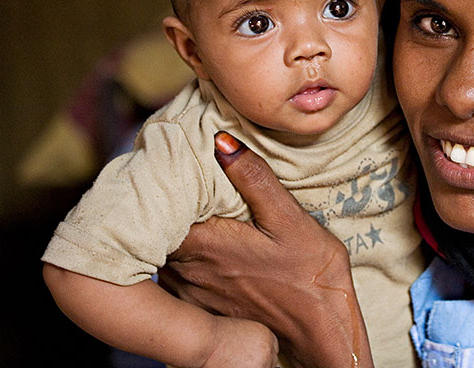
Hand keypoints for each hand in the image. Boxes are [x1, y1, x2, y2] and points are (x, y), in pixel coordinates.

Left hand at [161, 132, 373, 367]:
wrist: (322, 333)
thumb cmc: (311, 275)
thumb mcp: (290, 219)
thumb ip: (254, 179)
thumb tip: (222, 141)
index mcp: (205, 243)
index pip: (155, 209)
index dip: (152, 185)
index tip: (159, 164)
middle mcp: (187, 271)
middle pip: (151, 232)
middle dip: (158, 207)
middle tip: (167, 180)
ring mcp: (190, 294)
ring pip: (161, 254)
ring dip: (165, 233)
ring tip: (180, 210)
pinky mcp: (200, 310)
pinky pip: (173, 277)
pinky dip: (177, 258)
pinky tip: (197, 247)